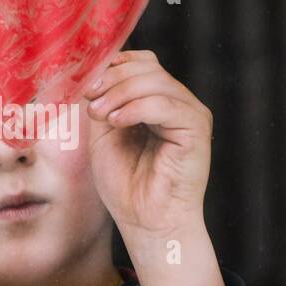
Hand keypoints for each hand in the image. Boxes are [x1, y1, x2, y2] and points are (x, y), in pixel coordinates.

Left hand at [83, 49, 213, 245]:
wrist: (146, 222)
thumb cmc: (126, 184)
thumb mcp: (104, 134)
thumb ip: (105, 102)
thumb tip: (97, 73)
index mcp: (159, 102)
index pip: (143, 63)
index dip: (115, 66)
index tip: (88, 87)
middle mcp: (178, 104)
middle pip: (148, 68)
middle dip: (113, 80)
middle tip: (91, 101)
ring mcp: (190, 114)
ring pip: (155, 82)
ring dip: (119, 94)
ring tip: (100, 116)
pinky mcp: (196, 129)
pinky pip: (165, 104)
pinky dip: (135, 108)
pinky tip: (116, 122)